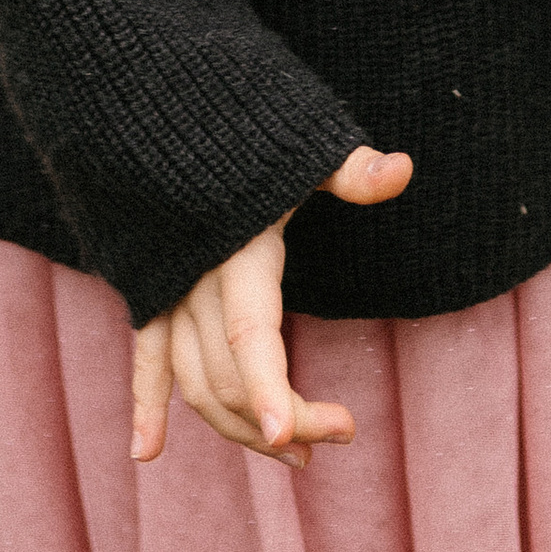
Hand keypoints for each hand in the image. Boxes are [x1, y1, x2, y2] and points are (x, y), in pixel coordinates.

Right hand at [129, 145, 412, 469]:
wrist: (156, 97)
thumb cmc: (241, 123)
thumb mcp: (299, 144)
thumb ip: (349, 168)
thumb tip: (405, 168)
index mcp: (237, 251)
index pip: (249, 332)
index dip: (268, 387)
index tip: (291, 438)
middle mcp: (195, 278)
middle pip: (229, 377)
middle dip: (283, 422)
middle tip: (343, 431)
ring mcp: (166, 288)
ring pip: (194, 381)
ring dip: (238, 428)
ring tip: (293, 455)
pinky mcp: (150, 288)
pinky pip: (145, 357)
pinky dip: (146, 404)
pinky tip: (148, 453)